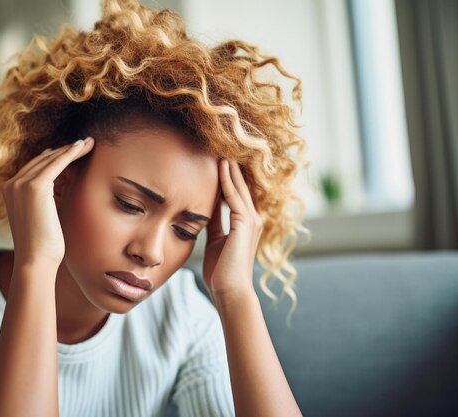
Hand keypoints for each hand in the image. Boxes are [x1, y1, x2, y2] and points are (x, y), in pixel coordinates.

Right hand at [2, 137, 94, 270]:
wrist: (35, 260)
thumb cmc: (42, 246)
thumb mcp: (40, 217)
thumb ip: (44, 202)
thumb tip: (58, 193)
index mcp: (10, 191)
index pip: (34, 167)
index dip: (54, 158)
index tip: (71, 152)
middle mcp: (11, 184)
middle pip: (42, 160)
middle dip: (64, 150)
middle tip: (85, 143)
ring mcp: (21, 184)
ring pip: (50, 159)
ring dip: (71, 149)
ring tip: (89, 143)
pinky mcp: (35, 186)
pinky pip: (56, 163)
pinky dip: (70, 153)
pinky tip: (83, 147)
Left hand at [202, 159, 263, 306]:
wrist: (230, 292)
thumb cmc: (221, 272)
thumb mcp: (214, 241)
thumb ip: (213, 223)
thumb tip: (204, 208)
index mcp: (246, 222)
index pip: (236, 192)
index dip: (227, 175)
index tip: (215, 157)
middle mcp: (253, 218)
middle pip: (240, 185)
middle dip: (230, 165)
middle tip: (219, 144)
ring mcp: (251, 220)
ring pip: (239, 186)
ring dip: (229, 167)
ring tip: (220, 147)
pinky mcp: (245, 224)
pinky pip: (234, 197)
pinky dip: (227, 181)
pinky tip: (220, 166)